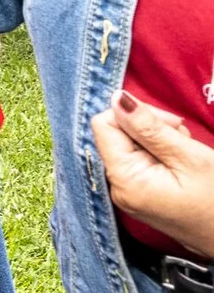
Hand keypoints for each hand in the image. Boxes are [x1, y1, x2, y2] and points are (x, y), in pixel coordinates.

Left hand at [93, 93, 213, 256]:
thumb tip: (116, 97)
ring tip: (187, 158)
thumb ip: (150, 127)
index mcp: (123, 178)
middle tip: (183, 143)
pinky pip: (141, 162)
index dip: (135, 115)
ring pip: (132, 146)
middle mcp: (118, 187)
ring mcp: (129, 193)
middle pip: (118, 134)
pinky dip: (162, 156)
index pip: (103, 124)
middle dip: (151, 129)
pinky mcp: (141, 195)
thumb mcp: (189, 158)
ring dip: (160, 142)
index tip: (170, 125)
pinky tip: (183, 165)